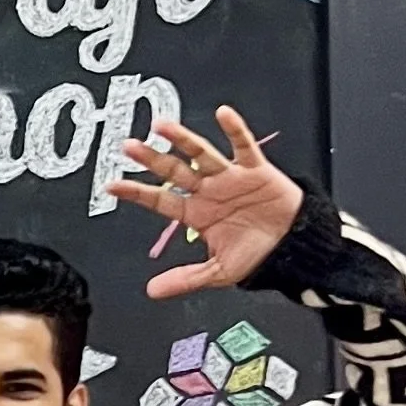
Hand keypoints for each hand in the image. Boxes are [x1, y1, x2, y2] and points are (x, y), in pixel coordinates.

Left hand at [108, 104, 300, 297]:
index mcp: (197, 213)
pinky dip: (235, 130)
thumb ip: (186, 279)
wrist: (293, 248)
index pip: (160, 199)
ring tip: (162, 126)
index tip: (112, 185)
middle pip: (175, 171)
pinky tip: (224, 114)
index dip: (136, 192)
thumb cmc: (258, 254)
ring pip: (201, 154)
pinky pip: (244, 146)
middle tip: (129, 147)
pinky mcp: (255, 169)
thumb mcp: (218, 272)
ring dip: (182, 140)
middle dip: (152, 159)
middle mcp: (209, 191)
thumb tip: (153, 291)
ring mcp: (230, 177)